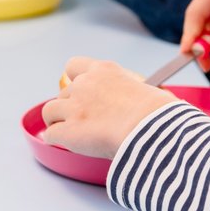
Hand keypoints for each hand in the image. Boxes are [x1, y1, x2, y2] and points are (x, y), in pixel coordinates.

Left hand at [41, 57, 176, 158]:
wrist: (152, 131)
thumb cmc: (159, 114)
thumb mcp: (151, 90)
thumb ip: (140, 92)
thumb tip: (159, 102)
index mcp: (104, 71)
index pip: (74, 65)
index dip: (74, 80)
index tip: (81, 92)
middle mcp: (85, 84)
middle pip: (64, 93)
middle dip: (70, 106)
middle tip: (84, 121)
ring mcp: (74, 107)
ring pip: (50, 111)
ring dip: (58, 121)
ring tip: (70, 133)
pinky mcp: (67, 130)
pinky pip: (50, 134)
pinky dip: (56, 139)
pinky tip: (66, 144)